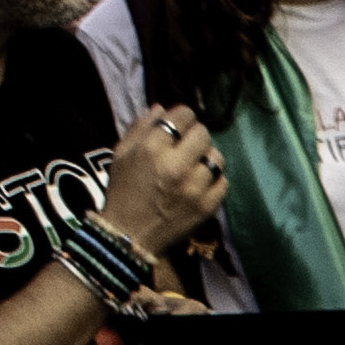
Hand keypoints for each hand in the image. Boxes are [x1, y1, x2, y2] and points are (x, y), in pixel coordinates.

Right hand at [98, 103, 227, 255]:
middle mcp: (175, 166)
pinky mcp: (207, 207)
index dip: (182, 117)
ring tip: (193, 166)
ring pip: (217, 157)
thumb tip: (163, 108)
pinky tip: (199, 184)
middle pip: (203, 134)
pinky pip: (223, 182)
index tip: (179, 125)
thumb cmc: (123, 192)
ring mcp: (194, 188)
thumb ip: (141, 127)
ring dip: (206, 158)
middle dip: (195, 136)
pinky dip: (214, 181)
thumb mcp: (121, 154)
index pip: (184, 116)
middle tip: (186, 146)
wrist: (129, 236)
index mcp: (152, 149)